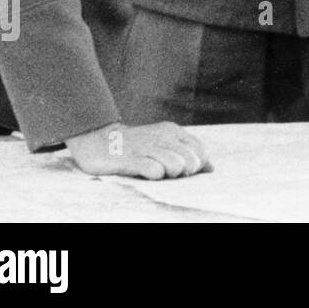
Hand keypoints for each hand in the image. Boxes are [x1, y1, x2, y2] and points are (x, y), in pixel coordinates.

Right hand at [66, 122, 210, 179]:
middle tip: (169, 174)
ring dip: (171, 175)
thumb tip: (211, 169)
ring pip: (177, 165)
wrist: (98, 140)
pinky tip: (147, 174)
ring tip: (158, 174)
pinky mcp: (130, 159)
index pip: (200, 151)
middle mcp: (163, 137)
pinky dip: (155, 175)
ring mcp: (147, 147)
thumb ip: (186, 152)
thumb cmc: (136, 147)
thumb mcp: (163, 143)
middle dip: (185, 173)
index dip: (197, 166)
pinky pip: (154, 170)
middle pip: (191, 160)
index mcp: (172, 131)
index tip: (184, 172)